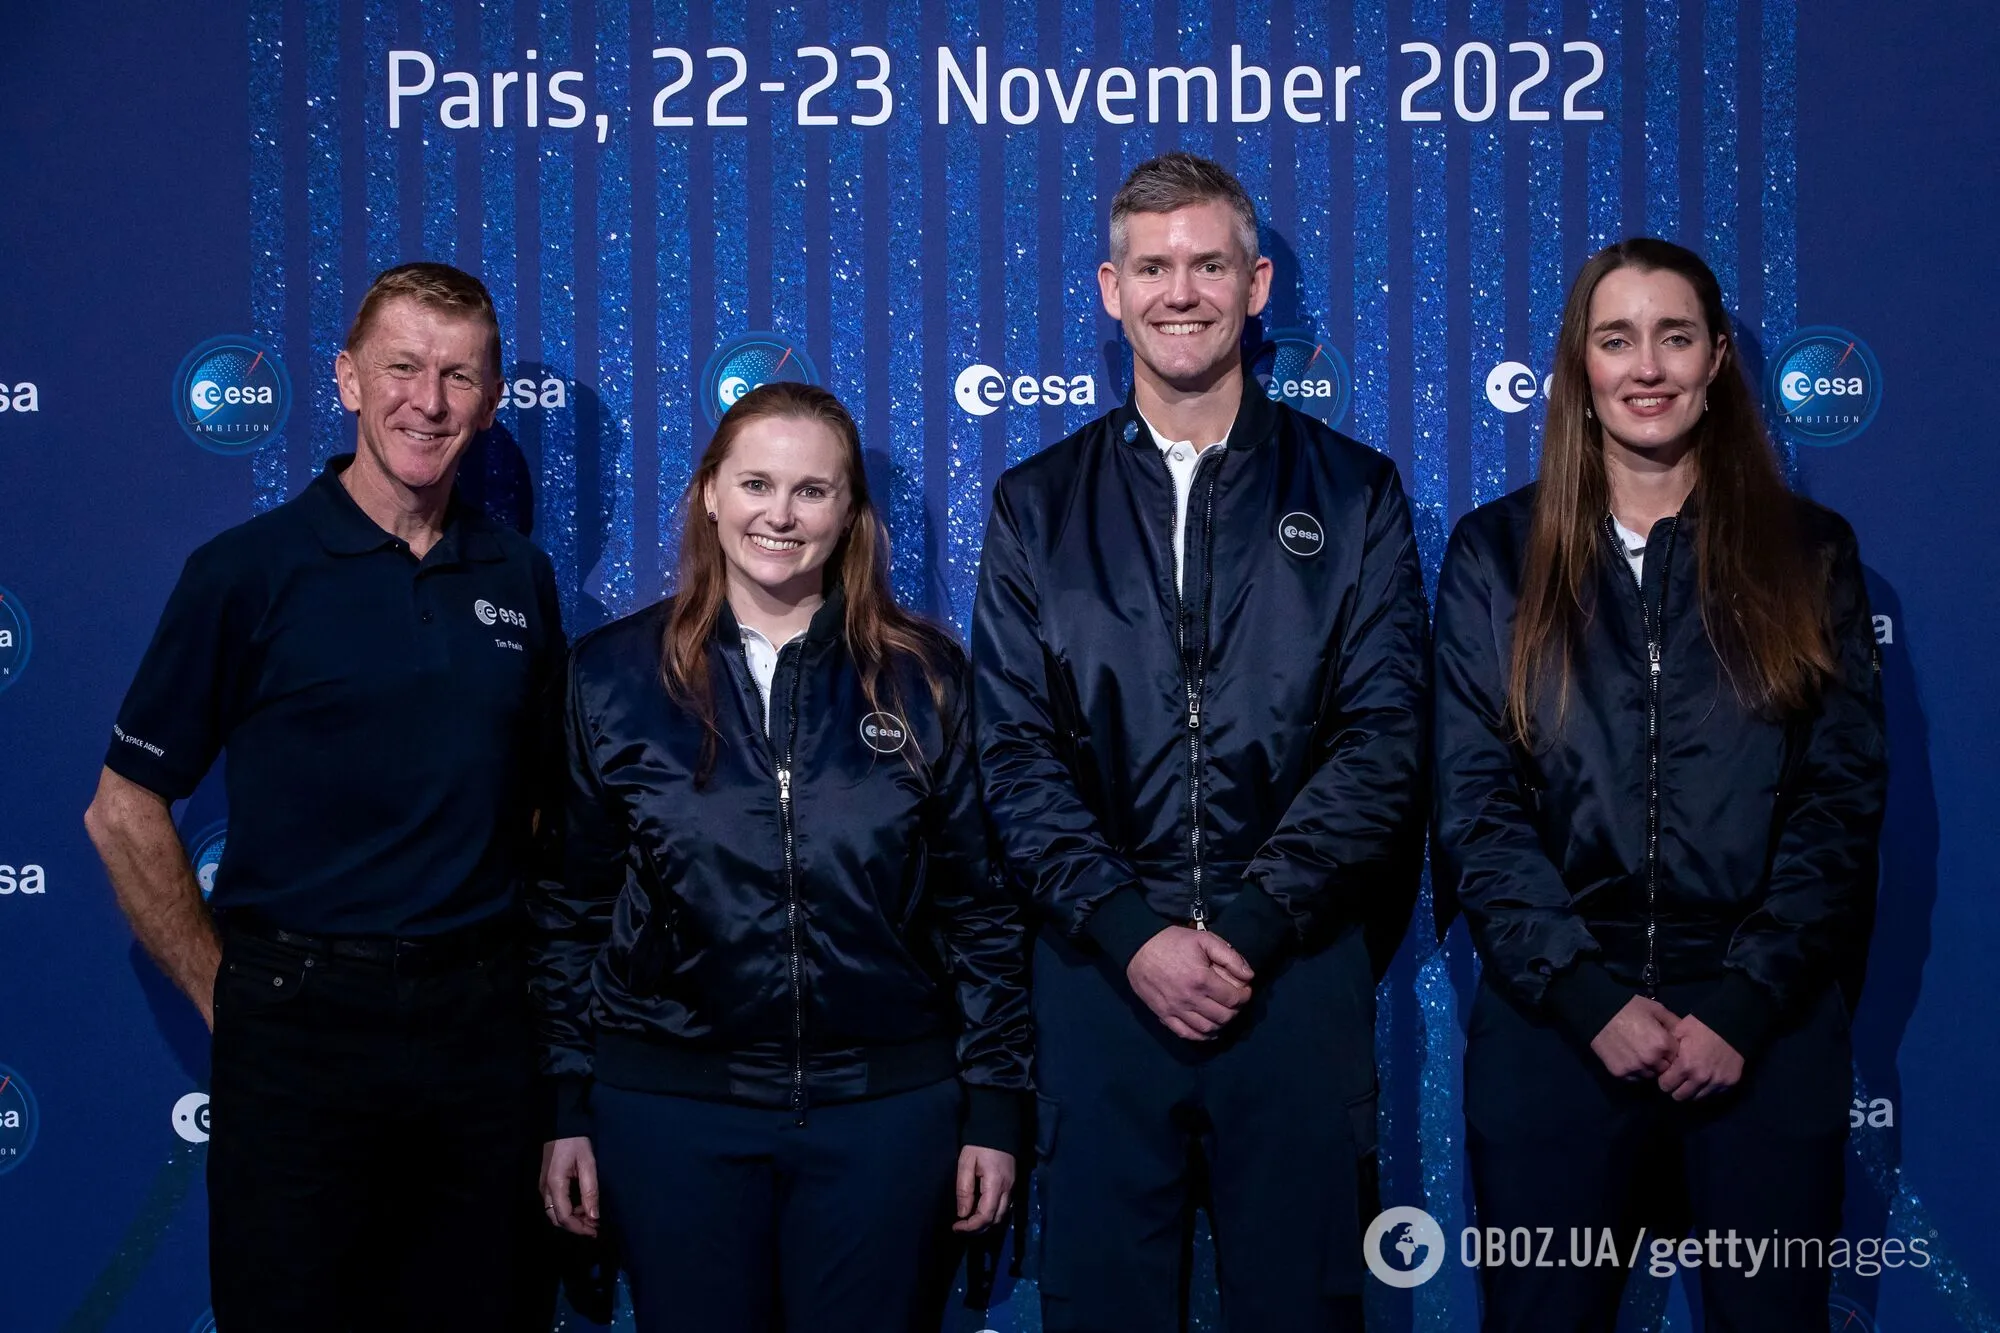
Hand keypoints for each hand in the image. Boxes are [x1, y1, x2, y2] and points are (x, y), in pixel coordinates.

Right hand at [540, 1136, 600, 1236]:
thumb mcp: (588, 1164)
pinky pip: (554, 1204)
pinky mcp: (546, 1183)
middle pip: (556, 1219)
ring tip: (591, 1217)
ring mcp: (543, 1186)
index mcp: (555, 1185)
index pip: (564, 1217)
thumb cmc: (575, 1142)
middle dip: (575, 1226)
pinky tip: (581, 1206)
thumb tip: (594, 1216)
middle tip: (594, 1227)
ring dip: (572, 1219)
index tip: (595, 1230)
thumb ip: (590, 1191)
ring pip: (554, 1213)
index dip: (580, 1228)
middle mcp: (545, 1189)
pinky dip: (568, 1210)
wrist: (561, 1124)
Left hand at [953, 1145, 1016, 1232]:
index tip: (956, 1227)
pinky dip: (992, 1214)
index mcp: (995, 1184)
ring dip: (986, 1222)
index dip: (970, 1226)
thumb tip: (962, 1214)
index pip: (985, 1216)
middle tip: (961, 1227)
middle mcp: (1007, 1189)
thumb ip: (964, 1189)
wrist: (999, 1126)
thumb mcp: (966, 1163)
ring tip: (969, 1221)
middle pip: (996, 1219)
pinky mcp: (1012, 1184)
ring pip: (1002, 1215)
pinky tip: (980, 1211)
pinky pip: (1004, 1206)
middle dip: (978, 1228)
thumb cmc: (979, 1144)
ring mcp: (1012, 1187)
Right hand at [1127, 926, 1254, 1041]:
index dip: (1244, 996)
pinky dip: (1202, 1036)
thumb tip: (1249, 976)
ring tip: (1223, 1013)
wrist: (1138, 947)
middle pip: (1223, 1016)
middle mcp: (1189, 999)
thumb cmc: (1172, 941)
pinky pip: (1187, 1033)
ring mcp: (1176, 1010)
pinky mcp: (1164, 1015)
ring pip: (1207, 1028)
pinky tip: (1209, 1029)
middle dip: (1235, 1010)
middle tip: (1234, 1001)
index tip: (1244, 990)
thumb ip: (1230, 956)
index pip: (1233, 999)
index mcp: (1201, 979)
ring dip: (1221, 1024)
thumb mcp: (1204, 939)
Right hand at [1589, 996, 1680, 1079]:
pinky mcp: (1620, 1073)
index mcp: (1663, 1044)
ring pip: (1650, 1075)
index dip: (1672, 1050)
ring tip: (1639, 1054)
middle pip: (1665, 1069)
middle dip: (1662, 1061)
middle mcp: (1651, 1060)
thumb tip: (1686, 1034)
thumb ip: (1673, 1023)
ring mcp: (1635, 1068)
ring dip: (1648, 1068)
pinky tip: (1629, 1058)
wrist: (1598, 1012)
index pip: (1678, 1056)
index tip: (1665, 1044)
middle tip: (1652, 1049)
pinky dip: (1634, 1071)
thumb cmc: (1629, 1007)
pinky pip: (1634, 1078)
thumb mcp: (1656, 1009)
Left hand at [1656, 1015, 1744, 1100]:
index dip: (1664, 1080)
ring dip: (1692, 1090)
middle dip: (1675, 1088)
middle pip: (1680, 1096)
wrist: (1731, 1023)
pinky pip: (1713, 1094)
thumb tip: (1659, 1062)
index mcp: (1685, 1065)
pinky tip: (1706, 1078)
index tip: (1666, 1075)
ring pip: (1697, 1098)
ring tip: (1692, 1078)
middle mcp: (1701, 1078)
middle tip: (1678, 1079)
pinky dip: (1707, 1088)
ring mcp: (1717, 1082)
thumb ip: (1667, 1050)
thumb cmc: (1701, 1026)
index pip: (1666, 1086)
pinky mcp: (1729, 1083)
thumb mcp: (1678, 1032)